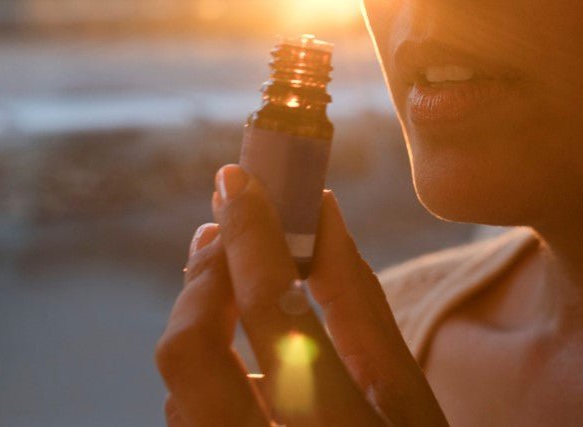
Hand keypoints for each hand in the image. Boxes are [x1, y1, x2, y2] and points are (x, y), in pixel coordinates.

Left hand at [156, 164, 447, 425]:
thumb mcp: (406, 394)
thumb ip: (359, 299)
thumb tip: (320, 210)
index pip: (274, 309)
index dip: (251, 233)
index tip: (236, 179)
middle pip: (190, 352)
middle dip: (202, 278)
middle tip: (222, 232)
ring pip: (177, 388)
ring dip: (198, 321)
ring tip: (229, 280)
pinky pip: (186, 417)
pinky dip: (204, 370)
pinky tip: (238, 355)